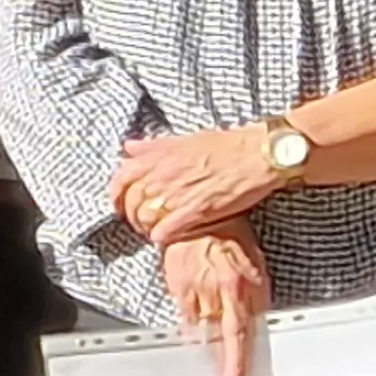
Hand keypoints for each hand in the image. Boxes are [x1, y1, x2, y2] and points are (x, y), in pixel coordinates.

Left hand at [110, 124, 282, 243]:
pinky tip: (168, 237)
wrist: (260, 155)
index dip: (116, 196)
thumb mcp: (185, 139)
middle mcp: (162, 175)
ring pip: (146, 219)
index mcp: (158, 157)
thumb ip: (154, 146)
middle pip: (131, 203)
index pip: (120, 179)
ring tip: (155, 230)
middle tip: (141, 223)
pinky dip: (163, 236)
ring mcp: (178, 194)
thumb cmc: (227, 145)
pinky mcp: (196, 211)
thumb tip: (129, 147)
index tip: (119, 205)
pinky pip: (167, 230)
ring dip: (147, 228)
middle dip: (132, 216)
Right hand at [161, 219, 270, 375]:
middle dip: (220, 356)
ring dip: (207, 338)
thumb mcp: (256, 265)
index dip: (236, 362)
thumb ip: (256, 296)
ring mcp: (191, 291)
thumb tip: (255, 322)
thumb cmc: (229, 234)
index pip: (238, 335)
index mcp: (237, 287)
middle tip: (224, 372)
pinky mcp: (174, 287)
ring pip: (198, 329)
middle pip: (215, 338)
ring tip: (212, 337)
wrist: (194, 215)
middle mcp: (212, 292)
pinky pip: (184, 314)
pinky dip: (193, 320)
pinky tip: (199, 315)